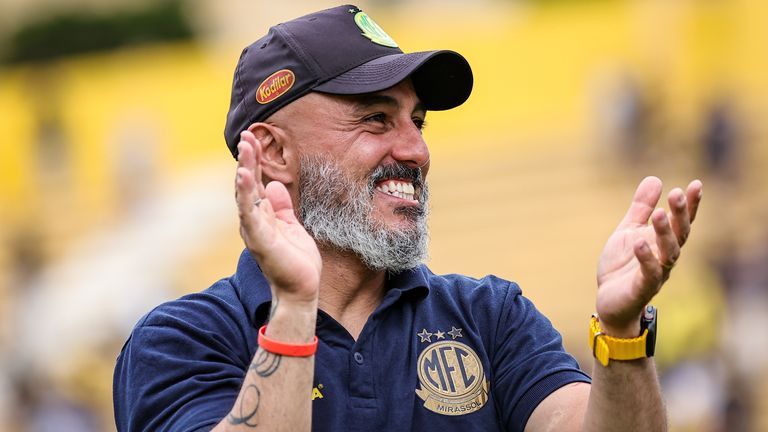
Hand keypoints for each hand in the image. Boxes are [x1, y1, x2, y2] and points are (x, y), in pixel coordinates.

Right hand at [235, 131, 321, 305]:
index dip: (254, 162)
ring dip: (244, 170)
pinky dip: (246, 194)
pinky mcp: (260, 240)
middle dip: (247, 160)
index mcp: (262, 217)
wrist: (301, 290)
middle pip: (247, 185)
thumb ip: (281, 207)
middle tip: (247, 135)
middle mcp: (253, 222)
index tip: (254, 139)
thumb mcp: (292, 226)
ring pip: (245, 195)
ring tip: (245, 148)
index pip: (256, 184)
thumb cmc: (296, 261)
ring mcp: (255, 230)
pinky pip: (250, 214)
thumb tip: (274, 185)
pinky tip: (244, 176)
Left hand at [595, 176, 701, 336]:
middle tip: (677, 194)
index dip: (690, 205)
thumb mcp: (628, 231)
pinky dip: (646, 258)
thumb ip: (641, 208)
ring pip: (669, 253)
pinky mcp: (642, 288)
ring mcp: (656, 273)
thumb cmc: (622, 265)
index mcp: (663, 242)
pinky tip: (640, 242)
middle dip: (681, 215)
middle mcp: (665, 257)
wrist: (609, 300)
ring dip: (665, 233)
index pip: (682, 222)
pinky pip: (649, 273)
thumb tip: (655, 179)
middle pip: (680, 235)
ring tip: (659, 213)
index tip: (695, 184)